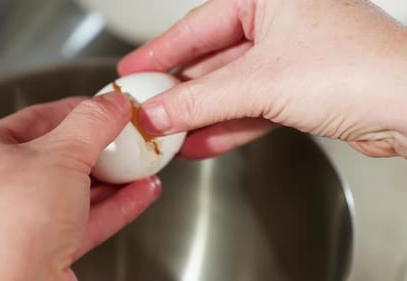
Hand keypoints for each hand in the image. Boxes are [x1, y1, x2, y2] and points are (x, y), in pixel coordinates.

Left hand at [0, 93, 161, 280]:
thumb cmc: (10, 227)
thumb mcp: (60, 155)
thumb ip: (92, 123)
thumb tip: (112, 104)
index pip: (34, 119)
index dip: (74, 109)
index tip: (103, 106)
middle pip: (58, 157)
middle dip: (100, 148)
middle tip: (126, 136)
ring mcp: (20, 223)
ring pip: (76, 191)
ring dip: (114, 179)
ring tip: (142, 164)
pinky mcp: (45, 250)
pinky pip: (86, 220)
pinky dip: (116, 206)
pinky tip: (141, 192)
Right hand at [118, 0, 406, 157]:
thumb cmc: (360, 70)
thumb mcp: (260, 83)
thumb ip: (200, 100)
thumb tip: (158, 111)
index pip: (197, 25)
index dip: (160, 53)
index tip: (133, 71)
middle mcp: (280, 21)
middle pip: (212, 60)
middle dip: (179, 92)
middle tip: (147, 109)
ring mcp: (290, 57)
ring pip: (230, 88)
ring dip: (200, 116)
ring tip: (169, 134)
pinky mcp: (299, 89)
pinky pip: (251, 107)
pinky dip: (227, 127)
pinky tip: (201, 143)